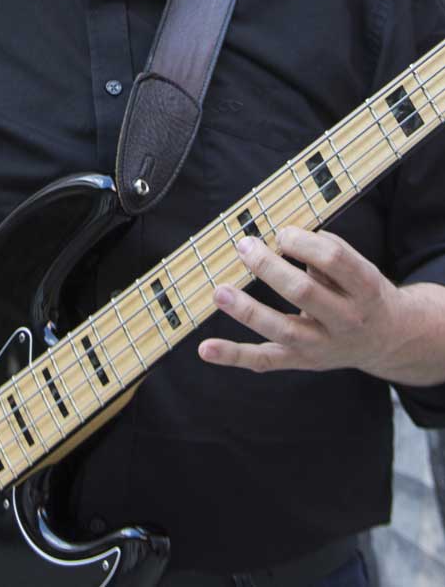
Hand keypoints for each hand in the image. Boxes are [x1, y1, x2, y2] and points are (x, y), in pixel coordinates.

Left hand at [198, 227, 401, 375]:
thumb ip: (324, 252)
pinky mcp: (300, 360)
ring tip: (219, 291)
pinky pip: (264, 360)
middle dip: (269, 267)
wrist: (387, 339)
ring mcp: (322, 345)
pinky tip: (206, 349)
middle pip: (304, 292)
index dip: (303, 241)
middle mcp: (346, 320)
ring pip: (282, 329)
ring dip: (247, 309)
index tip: (281, 232)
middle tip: (244, 245)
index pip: (334, 259)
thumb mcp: (358, 266)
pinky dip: (233, 355)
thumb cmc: (361, 291)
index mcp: (364, 288)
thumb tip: (279, 234)